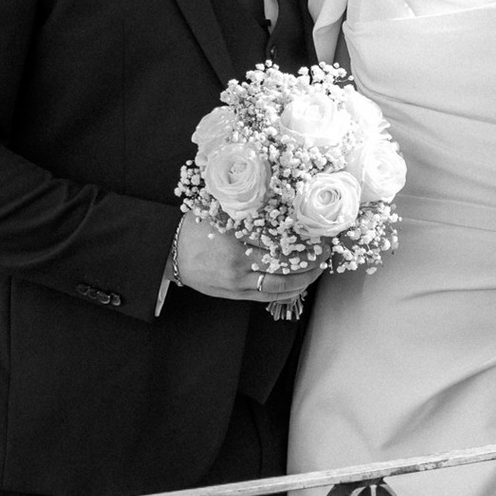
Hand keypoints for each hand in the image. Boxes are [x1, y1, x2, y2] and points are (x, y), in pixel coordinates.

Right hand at [173, 216, 319, 303]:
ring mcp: (237, 281)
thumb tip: (277, 198)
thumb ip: (246, 209)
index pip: (279, 239)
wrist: (168, 254)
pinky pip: (267, 297)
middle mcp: (239, 262)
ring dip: (304, 279)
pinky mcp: (234, 294)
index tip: (319, 232)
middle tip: (327, 251)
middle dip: (310, 260)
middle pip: (285, 264)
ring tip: (319, 270)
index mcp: (236, 237)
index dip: (302, 237)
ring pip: (279, 285)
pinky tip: (300, 286)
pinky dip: (287, 293)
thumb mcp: (218, 211)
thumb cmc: (193, 228)